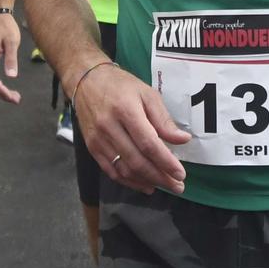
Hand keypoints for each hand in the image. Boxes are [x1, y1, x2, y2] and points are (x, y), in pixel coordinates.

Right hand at [73, 61, 190, 195]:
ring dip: (146, 181)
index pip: (148, 144)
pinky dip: (129, 181)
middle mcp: (110, 127)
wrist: (86, 80)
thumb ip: (163, 119)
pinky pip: (111, 170)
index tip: (181, 174)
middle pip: (137, 160)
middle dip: (160, 177)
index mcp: (126, 110)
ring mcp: (98, 139)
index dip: (165, 162)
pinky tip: (144, 184)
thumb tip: (182, 140)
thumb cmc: (121, 85)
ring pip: (124, 169)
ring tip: (164, 186)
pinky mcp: (92, 147)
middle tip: (178, 186)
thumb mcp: (146, 94)